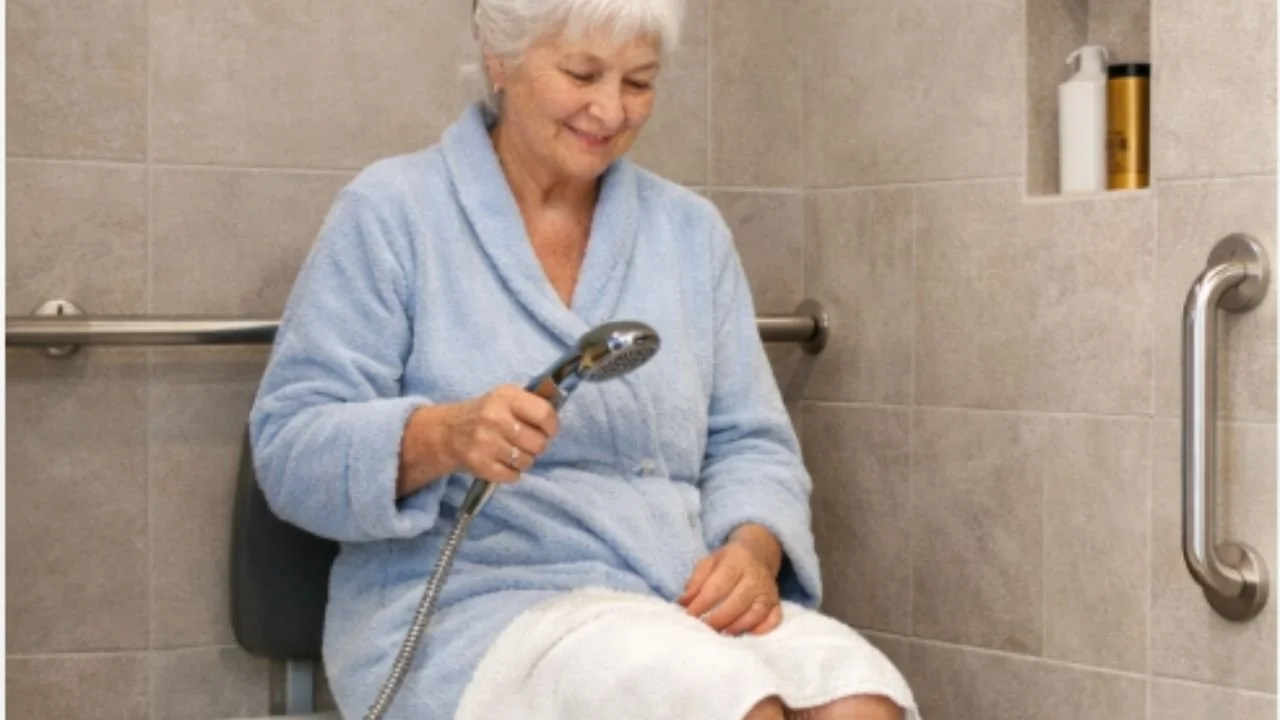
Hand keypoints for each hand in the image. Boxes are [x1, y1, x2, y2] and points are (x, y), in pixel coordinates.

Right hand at [442, 384, 559, 482]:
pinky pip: (513, 476)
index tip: (547, 430)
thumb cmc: (484, 413)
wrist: (446, 432)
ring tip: (512, 452)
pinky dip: (512, 473)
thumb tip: (556, 417)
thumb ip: (530, 403)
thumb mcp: (504, 398)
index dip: (552, 426)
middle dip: (537, 446)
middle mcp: (495, 418)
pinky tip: (502, 462)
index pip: (545, 414)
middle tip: (527, 443)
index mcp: (506, 397)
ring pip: (527, 461)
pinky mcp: (479, 464)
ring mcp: (486, 443)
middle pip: (538, 443)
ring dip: (524, 460)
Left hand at [678, 537, 782, 635]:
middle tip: (703, 629)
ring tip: (719, 634)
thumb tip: (683, 603)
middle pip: (737, 603)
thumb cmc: (728, 561)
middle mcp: (755, 577)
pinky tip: (745, 635)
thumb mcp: (708, 563)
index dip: (702, 604)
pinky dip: (760, 630)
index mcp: (736, 561)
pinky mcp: (777, 603)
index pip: (718, 586)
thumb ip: (695, 582)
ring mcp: (769, 591)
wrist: (758, 553)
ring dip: (735, 628)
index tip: (689, 616)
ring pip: (755, 615)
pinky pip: (773, 620)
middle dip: (717, 620)